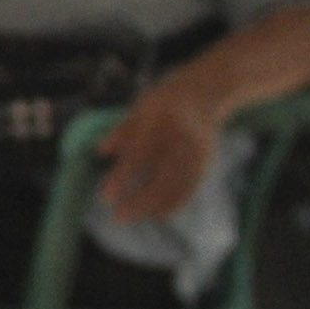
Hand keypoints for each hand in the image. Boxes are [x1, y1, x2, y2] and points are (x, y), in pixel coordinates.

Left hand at [95, 77, 226, 223]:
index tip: (106, 198)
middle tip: (117, 217)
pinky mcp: (208, 161)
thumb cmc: (163, 101)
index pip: (140, 155)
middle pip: (162, 177)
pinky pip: (191, 187)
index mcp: (163, 121)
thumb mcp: (139, 109)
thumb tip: (101, 152)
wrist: (206, 91)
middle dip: (140, 200)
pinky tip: (156, 214)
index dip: (123, 178)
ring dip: (154, 206)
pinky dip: (174, 202)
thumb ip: (121, 131)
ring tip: (130, 217)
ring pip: (178, 186)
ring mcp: (200, 151)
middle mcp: (184, 138)